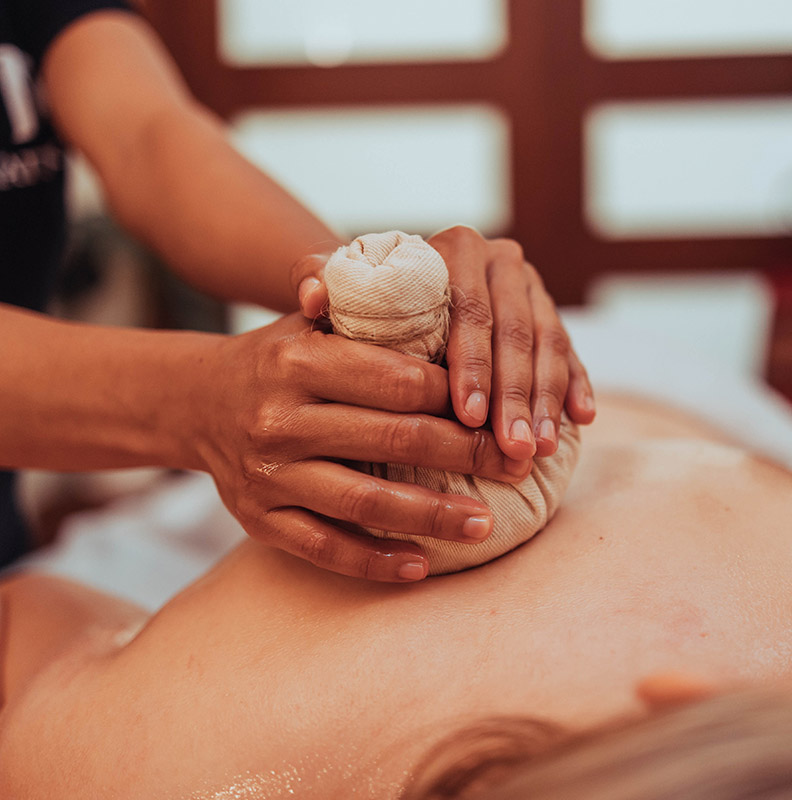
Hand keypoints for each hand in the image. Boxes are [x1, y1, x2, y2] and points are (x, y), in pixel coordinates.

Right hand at [193, 314, 530, 581]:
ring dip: (432, 515)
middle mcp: (279, 416)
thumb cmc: (278, 358)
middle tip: (517, 465)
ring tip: (485, 523)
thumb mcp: (310, 321)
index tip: (499, 411)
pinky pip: (323, 547)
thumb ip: (366, 307)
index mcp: (298, 359)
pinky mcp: (258, 519)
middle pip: (393, 439)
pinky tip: (420, 566)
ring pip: (364, 501)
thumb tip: (443, 289)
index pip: (399, 379)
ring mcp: (267, 474)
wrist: (197, 402)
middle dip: (466, 453)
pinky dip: (374, 561)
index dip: (459, 397)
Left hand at [294, 229, 594, 459]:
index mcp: (455, 249)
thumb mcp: (340, 284)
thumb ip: (318, 280)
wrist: (401, 289)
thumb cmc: (366, 296)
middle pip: (514, 332)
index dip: (472, 364)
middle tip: (513, 448)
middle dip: (515, 394)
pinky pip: (571, 348)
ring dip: (547, 399)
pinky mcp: (548, 311)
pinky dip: (577, 383)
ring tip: (540, 449)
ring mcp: (530, 286)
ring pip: (547, 344)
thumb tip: (313, 297)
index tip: (468, 416)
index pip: (469, 309)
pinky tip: (582, 419)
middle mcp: (500, 260)